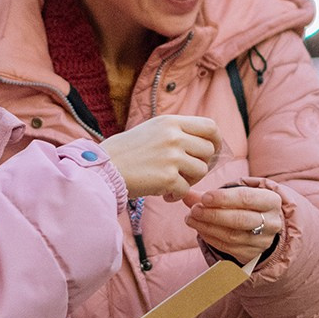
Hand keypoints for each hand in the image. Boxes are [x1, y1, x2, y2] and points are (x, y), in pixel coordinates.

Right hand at [100, 116, 220, 200]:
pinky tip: (163, 194)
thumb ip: (176, 133)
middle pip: (209, 150)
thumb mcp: (152, 130)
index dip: (215, 140)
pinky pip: (186, 189)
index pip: (210, 126)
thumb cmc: (125, 152)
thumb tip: (205, 143)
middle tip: (186, 173)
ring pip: (201, 170)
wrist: (103, 168)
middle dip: (202, 164)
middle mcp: (174, 136)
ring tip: (172, 184)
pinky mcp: (167, 177)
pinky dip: (176, 195)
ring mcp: (171, 156)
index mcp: (170, 122)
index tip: (210, 152)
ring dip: (190, 181)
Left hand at [184, 183, 283, 264]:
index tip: (204, 197)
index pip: (246, 198)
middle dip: (213, 214)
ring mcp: (263, 240)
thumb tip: (186, 194)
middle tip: (194, 210)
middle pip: (239, 219)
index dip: (223, 198)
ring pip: (232, 236)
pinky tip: (200, 229)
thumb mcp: (236, 195)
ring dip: (207, 227)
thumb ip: (211, 195)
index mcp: (271, 201)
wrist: (264, 225)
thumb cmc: (247, 205)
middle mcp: (271, 222)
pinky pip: (227, 247)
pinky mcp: (252, 254)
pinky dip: (210, 238)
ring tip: (191, 218)